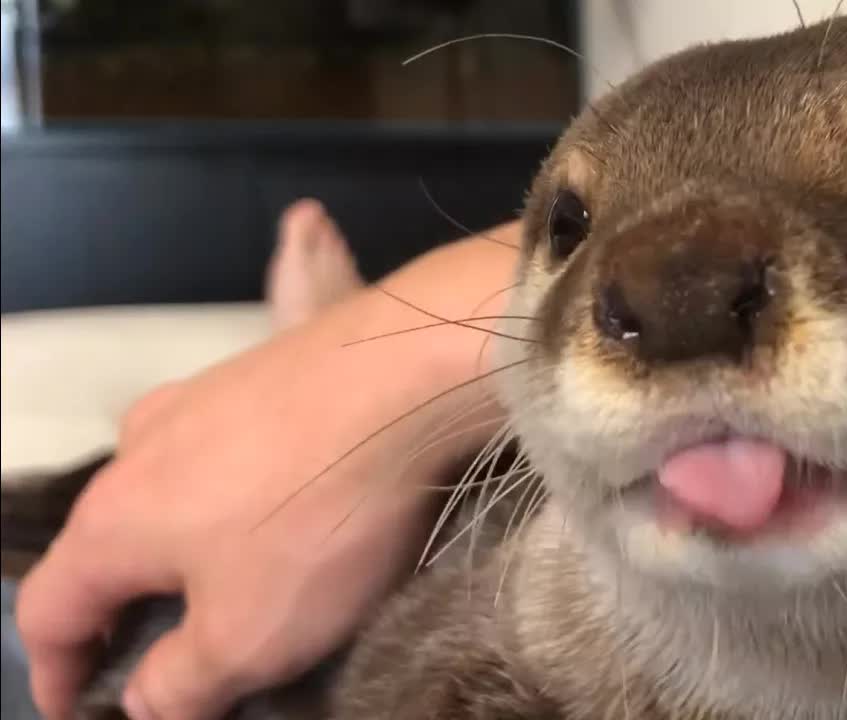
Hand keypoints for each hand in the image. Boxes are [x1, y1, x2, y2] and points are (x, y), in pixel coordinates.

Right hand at [15, 224, 519, 719]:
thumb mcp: (249, 637)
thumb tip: (145, 700)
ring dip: (186, 547)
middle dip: (126, 608)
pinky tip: (286, 511)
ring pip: (171, 491)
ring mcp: (206, 395)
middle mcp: (142, 445)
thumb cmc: (318, 518)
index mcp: (111, 519)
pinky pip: (233, 452)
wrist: (413, 373)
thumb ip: (183, 683)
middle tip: (160, 652)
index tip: (77, 707)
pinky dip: (239, 500)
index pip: (48, 611)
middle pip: (107, 545)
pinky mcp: (270, 369)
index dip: (56, 671)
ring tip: (229, 583)